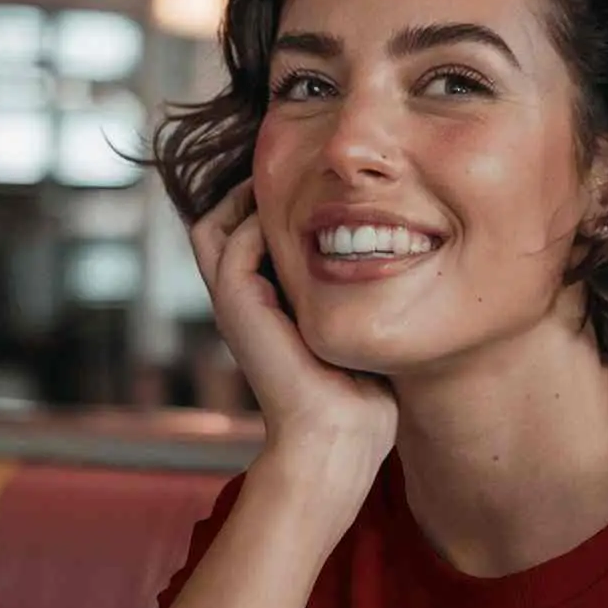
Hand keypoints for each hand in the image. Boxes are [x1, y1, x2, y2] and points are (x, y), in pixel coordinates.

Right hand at [188, 177, 398, 483]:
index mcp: (265, 304)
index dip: (267, 205)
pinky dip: (257, 218)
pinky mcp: (237, 306)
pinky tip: (302, 213)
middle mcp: (241, 300)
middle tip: (296, 171)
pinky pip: (232, 241)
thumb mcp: (358, 325)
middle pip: (215, 223)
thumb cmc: (361, 392)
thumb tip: (396, 258)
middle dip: (247, 191)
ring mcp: (233, 303)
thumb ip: (358, 291)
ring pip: (211, 225)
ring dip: (247, 196)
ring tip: (291, 179)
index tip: (314, 182)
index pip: (243, 235)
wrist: (339, 436)